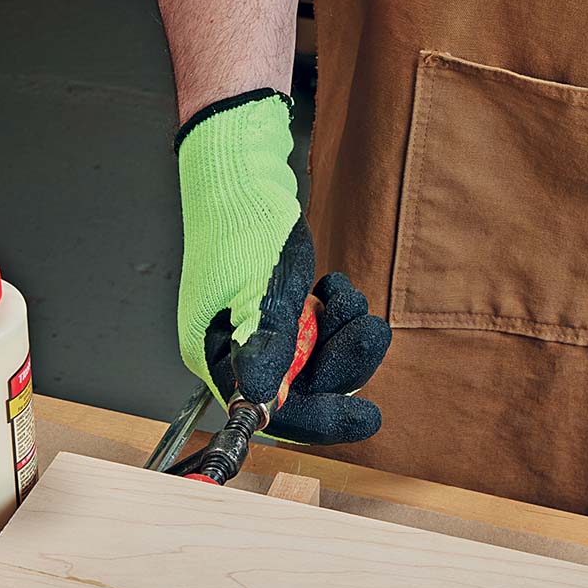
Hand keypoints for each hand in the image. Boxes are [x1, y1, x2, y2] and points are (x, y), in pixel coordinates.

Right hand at [175, 91, 389, 442]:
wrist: (239, 168)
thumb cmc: (243, 223)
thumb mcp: (263, 289)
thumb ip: (268, 348)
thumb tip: (265, 406)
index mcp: (217, 354)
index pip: (271, 411)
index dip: (321, 419)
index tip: (368, 418)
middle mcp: (234, 348)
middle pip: (301, 387)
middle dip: (342, 362)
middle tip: (370, 332)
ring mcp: (255, 327)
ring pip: (315, 357)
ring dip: (342, 330)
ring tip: (346, 295)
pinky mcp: (275, 307)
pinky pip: (316, 329)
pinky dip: (334, 311)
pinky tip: (331, 283)